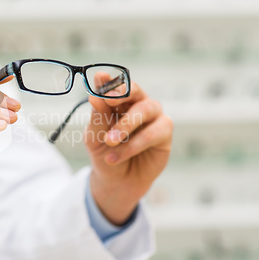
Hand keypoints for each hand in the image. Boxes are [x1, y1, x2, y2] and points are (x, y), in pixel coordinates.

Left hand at [85, 80, 172, 225]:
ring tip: (109, 141)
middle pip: (135, 90)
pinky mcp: (164, 133)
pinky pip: (152, 133)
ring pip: (145, 110)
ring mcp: (153, 117)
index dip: (110, 81)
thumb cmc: (104, 152)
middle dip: (122, 93)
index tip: (101, 79)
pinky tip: (116, 156)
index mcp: (117, 100)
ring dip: (125, 125)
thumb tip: (94, 96)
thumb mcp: (94, 136)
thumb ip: (97, 116)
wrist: (116, 180)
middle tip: (109, 100)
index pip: (115, 85)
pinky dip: (133, 145)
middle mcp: (137, 104)